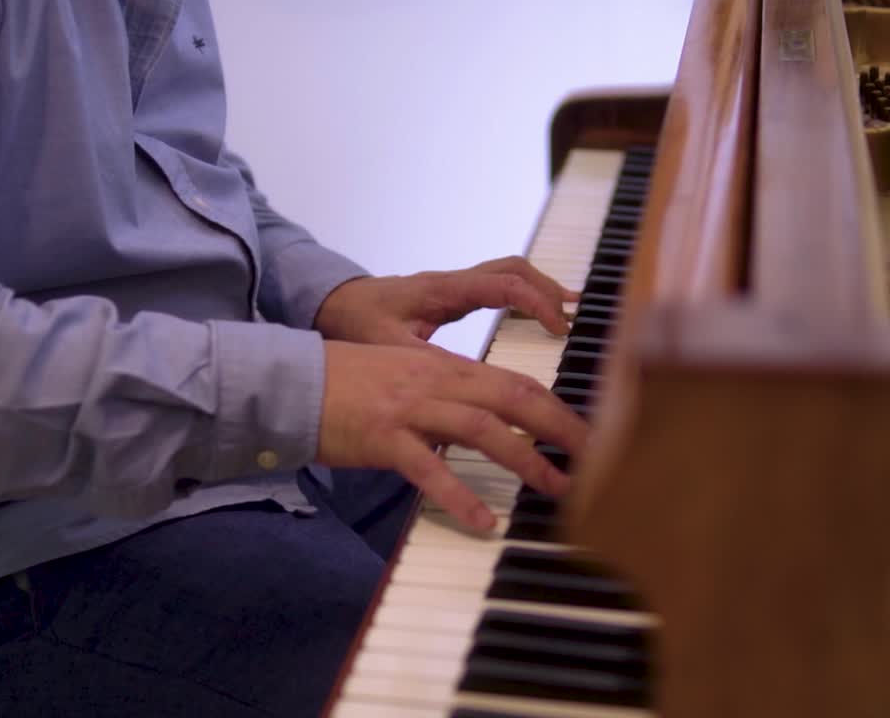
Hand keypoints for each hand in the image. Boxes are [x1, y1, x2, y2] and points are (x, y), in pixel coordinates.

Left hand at [314, 256, 578, 347]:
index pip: (503, 284)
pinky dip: (524, 297)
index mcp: (443, 290)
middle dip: (548, 290)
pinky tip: (539, 317)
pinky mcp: (454, 295)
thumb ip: (429, 367)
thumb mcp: (390, 349)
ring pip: (509, 273)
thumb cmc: (357, 324)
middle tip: (573, 318)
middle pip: (514, 269)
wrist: (335, 305)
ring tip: (569, 314)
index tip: (559, 328)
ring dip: (540, 290)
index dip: (536, 302)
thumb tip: (471, 392)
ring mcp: (455, 285)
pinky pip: (498, 286)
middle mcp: (454, 281)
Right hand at [319, 340, 587, 531]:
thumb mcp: (404, 376)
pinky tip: (484, 523)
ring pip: (483, 429)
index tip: (588, 428)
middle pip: (514, 398)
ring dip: (527, 459)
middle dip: (562, 427)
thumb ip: (446, 391)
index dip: (557, 405)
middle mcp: (436, 382)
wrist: (291, 382)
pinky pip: (431, 471)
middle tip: (598, 456)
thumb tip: (484, 415)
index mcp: (444, 367)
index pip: (515, 382)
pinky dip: (460, 498)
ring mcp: (411, 410)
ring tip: (557, 487)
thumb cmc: (346, 382)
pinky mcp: (385, 440)